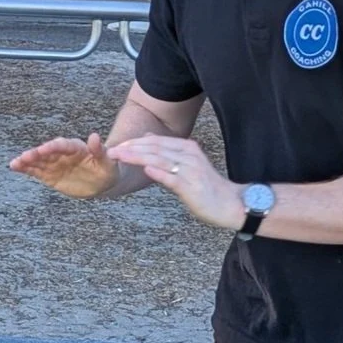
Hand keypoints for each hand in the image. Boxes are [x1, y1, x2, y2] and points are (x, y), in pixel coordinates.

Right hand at [9, 133, 122, 198]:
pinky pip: (35, 171)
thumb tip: (94, 136)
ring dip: (27, 161)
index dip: (53, 147)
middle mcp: (63, 153)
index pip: (63, 145)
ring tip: (15, 163)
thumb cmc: (108, 169)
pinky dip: (25, 169)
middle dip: (36, 154)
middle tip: (25, 157)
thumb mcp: (108, 162)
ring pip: (38, 161)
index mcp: (77, 148)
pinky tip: (14, 167)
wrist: (102, 181)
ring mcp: (55, 163)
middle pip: (47, 152)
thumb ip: (100, 150)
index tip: (44, 149)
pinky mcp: (49, 175)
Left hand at [106, 134, 244, 229]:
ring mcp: (190, 170)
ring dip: (137, 157)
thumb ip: (168, 152)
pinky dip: (159, 172)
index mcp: (187, 148)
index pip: (155, 141)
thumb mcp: (187, 164)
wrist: (231, 204)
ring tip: (120, 156)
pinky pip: (172, 177)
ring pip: (160, 159)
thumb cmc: (207, 187)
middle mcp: (188, 155)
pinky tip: (145, 169)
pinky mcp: (192, 187)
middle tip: (112, 151)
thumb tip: (148, 138)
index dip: (134, 142)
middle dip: (131, 148)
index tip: (117, 145)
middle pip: (155, 147)